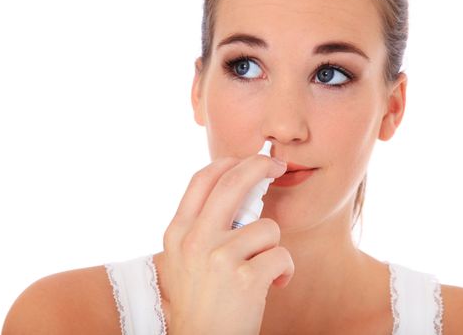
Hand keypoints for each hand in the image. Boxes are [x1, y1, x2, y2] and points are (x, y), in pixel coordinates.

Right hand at [162, 154, 293, 334]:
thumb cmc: (201, 300)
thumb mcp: (185, 259)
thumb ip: (201, 225)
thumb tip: (236, 188)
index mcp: (178, 232)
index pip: (202, 180)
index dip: (228, 162)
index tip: (246, 160)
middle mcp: (194, 240)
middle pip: (233, 183)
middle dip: (259, 165)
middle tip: (276, 164)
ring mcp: (219, 258)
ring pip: (267, 228)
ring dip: (272, 247)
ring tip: (261, 269)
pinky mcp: (245, 278)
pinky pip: (281, 255)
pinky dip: (284, 270)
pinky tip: (274, 284)